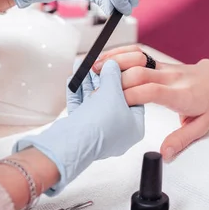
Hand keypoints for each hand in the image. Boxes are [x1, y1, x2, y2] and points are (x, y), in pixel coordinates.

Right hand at [13, 60, 144, 194]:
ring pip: (95, 103)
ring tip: (84, 67)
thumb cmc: (100, 124)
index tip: (119, 69)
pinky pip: (81, 109)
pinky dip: (78, 93)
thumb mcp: (112, 92)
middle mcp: (118, 133)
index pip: (134, 99)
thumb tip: (112, 66)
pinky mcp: (82, 132)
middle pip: (112, 100)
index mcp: (134, 128)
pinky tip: (73, 79)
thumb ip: (113, 76)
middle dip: (103, 81)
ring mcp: (99, 133)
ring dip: (88, 84)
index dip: (126, 81)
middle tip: (99, 66)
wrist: (74, 143)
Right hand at [92, 45, 208, 160]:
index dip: (132, 96)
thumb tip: (166, 154)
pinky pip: (137, 54)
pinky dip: (119, 54)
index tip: (115, 106)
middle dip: (116, 83)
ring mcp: (164, 67)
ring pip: (137, 58)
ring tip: (94, 71)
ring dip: (114, 62)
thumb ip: (182, 140)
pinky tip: (105, 60)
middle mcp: (171, 78)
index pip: (154, 91)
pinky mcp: (158, 63)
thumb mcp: (203, 126)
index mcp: (182, 95)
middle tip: (97, 96)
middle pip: (139, 73)